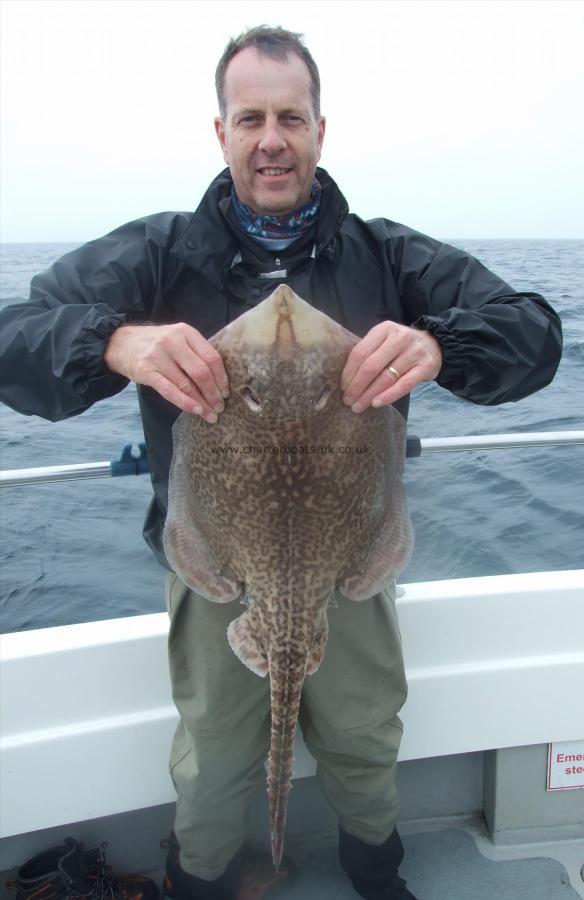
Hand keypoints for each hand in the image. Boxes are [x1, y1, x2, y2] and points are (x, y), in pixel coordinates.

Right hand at [103, 323, 228, 421]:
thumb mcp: (178, 338)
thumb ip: (196, 352)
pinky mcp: (146, 371)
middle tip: (220, 407)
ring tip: (210, 414)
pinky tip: (195, 410)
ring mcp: (158, 356)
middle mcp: (173, 342)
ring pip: (186, 384)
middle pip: (201, 372)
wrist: (120, 342)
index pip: (212, 357)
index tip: (226, 392)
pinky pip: (169, 391)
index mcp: (186, 332)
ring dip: (201, 402)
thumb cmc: (156, 343)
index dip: (222, 378)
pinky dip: (185, 403)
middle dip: (214, 393)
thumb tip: (220, 380)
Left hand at [340, 321, 442, 410]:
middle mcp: (400, 338)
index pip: (360, 352)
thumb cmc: (401, 347)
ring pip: (386, 377)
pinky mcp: (426, 366)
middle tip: (348, 400)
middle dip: (356, 386)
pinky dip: (388, 396)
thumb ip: (368, 352)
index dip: (349, 372)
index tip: (342, 387)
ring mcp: (414, 352)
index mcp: (384, 329)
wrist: (435, 345)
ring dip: (369, 395)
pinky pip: (404, 385)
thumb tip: (346, 379)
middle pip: (372, 366)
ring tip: (358, 406)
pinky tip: (376, 403)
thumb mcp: (384, 341)